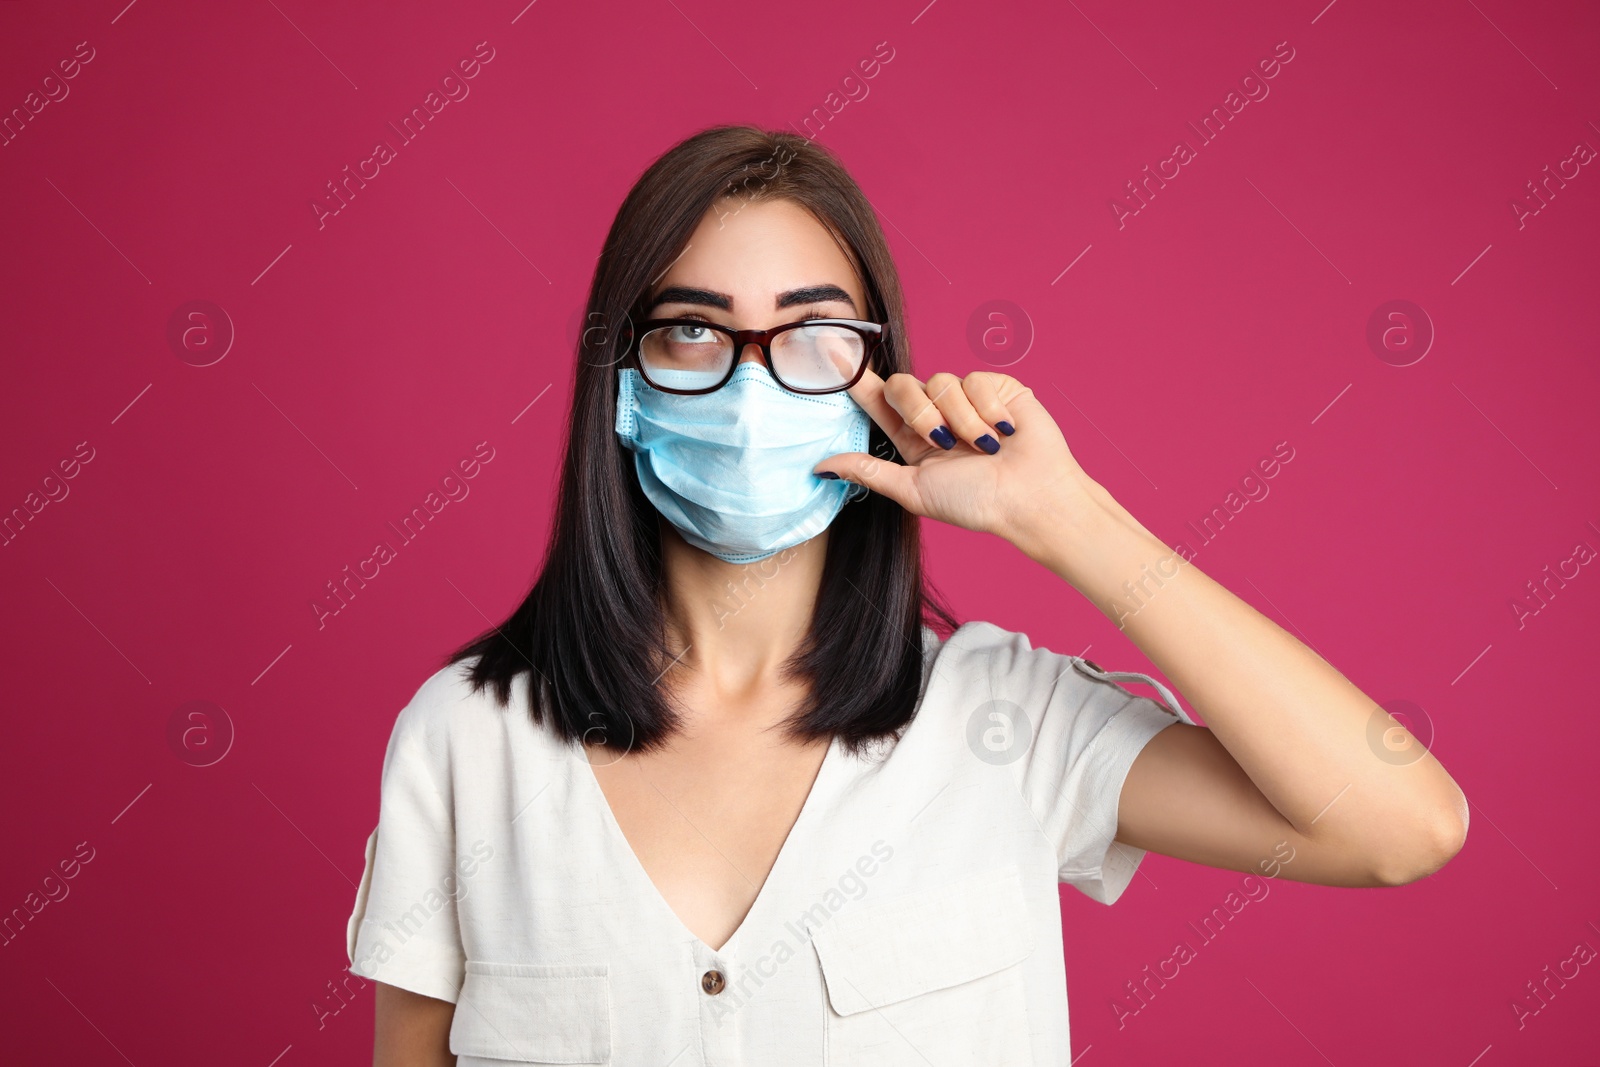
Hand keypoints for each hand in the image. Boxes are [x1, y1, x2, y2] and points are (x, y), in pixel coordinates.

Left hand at [813, 367, 1108, 548]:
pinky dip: (987, 410)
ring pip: (941, 382)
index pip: (877, 401)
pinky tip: (1004, 431)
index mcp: (913, 439)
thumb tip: (820, 468)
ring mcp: (966, 399)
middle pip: (903, 385)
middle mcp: (937, 415)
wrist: (1031, 496)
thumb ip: (868, 472)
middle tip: (943, 441)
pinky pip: (975, 380)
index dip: (853, 377)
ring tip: (984, 447)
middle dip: (919, 412)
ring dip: (961, 420)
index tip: (829, 351)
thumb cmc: (977, 501)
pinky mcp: (996, 386)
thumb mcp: (914, 489)